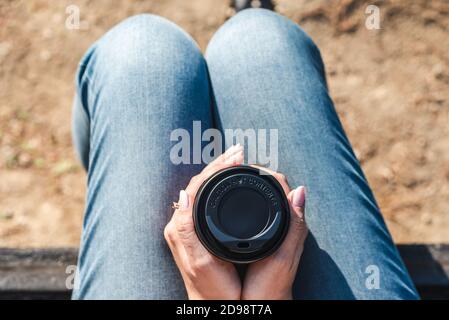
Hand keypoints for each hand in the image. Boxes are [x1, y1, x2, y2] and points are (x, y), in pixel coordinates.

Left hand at [164, 145, 243, 299]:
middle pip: (200, 183)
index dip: (217, 167)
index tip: (236, 155)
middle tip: (239, 151)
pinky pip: (208, 198)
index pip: (196, 185)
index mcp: (181, 225)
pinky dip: (220, 185)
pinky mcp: (200, 230)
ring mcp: (192, 225)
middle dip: (219, 164)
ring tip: (236, 160)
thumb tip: (184, 194)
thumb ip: (188, 228)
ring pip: (204, 189)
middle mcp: (183, 221)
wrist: (214, 304)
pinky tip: (229, 182)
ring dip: (219, 172)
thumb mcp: (199, 260)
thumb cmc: (210, 286)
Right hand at [242, 168, 307, 299]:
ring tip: (228, 174)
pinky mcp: (261, 235)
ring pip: (259, 197)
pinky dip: (242, 199)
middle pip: (269, 187)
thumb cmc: (272, 285)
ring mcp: (272, 227)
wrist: (264, 304)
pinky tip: (230, 199)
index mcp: (290, 222)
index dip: (261, 170)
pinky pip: (253, 209)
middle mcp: (284, 222)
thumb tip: (301, 190)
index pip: (279, 184)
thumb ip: (293, 225)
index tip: (240, 162)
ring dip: (246, 184)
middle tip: (230, 163)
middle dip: (251, 174)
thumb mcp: (282, 255)